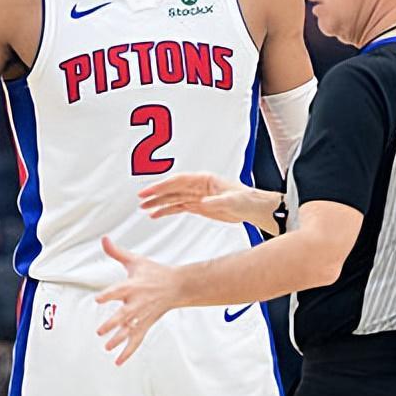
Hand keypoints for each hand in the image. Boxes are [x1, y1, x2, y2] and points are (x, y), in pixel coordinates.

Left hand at [95, 237, 181, 365]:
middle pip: (124, 315)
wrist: (177, 286)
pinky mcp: (146, 324)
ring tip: (107, 346)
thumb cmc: (154, 272)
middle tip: (100, 331)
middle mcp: (137, 302)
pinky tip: (118, 360)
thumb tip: (104, 239)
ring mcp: (142, 316)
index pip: (118, 290)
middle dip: (113, 323)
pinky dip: (128, 351)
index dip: (108, 295)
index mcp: (133, 286)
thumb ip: (116, 252)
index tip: (98, 299)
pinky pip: (136, 340)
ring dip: (119, 339)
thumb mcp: (136, 261)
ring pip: (130, 330)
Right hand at [138, 173, 277, 227]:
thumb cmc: (247, 200)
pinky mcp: (199, 206)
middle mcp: (198, 186)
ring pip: (173, 198)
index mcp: (205, 180)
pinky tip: (156, 215)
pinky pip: (178, 206)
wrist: (253, 209)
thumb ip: (218, 202)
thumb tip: (204, 202)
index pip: (179, 181)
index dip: (163, 186)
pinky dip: (166, 210)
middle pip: (172, 189)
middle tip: (141, 200)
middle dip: (156, 194)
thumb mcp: (233, 201)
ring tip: (144, 209)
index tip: (150, 191)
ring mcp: (197, 196)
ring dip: (159, 203)